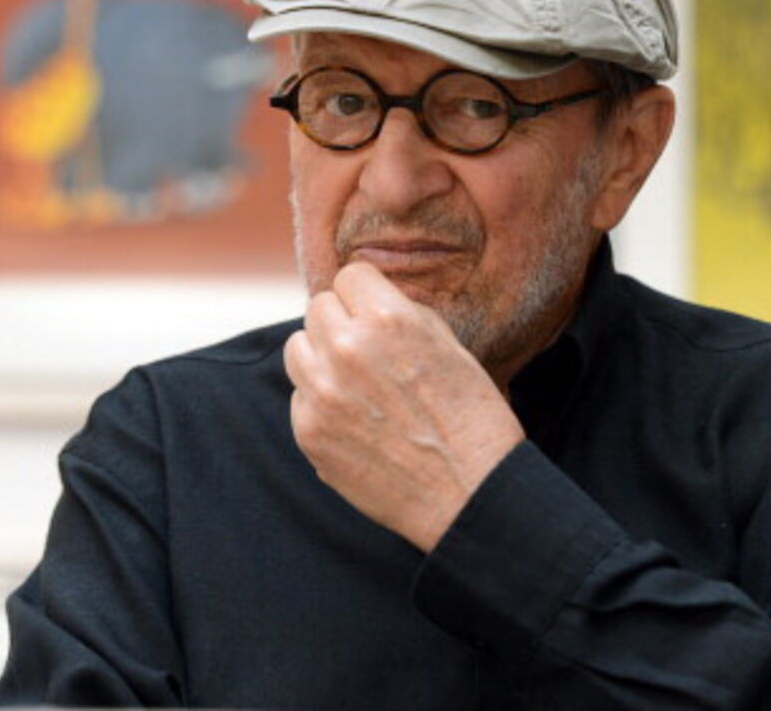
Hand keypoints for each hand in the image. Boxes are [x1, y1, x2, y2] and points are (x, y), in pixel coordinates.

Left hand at [284, 261, 525, 551]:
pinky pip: (300, 396)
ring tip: (357, 382)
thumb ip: (403, 315)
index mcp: (388, 319)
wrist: (470, 494)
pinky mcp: (309, 432)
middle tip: (370, 351)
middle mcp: (346, 349)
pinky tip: (358, 420)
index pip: (349, 276)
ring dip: (321, 356)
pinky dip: (321, 402)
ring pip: (297, 347)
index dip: (367, 295)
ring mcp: (322, 393)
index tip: (376, 313)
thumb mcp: (450, 346)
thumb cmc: (473, 418)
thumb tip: (368, 302)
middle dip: (343, 323)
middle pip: (319, 307)